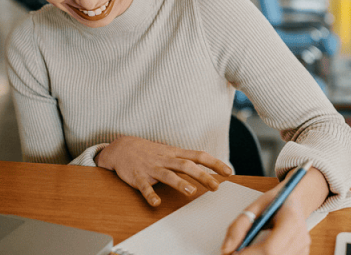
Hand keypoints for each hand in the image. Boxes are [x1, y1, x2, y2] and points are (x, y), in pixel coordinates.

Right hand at [95, 135, 232, 205]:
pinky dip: (150, 194)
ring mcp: (152, 168)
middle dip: (202, 175)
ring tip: (190, 192)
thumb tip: (206, 167)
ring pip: (167, 174)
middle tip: (215, 186)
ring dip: (179, 183)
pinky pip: (144, 186)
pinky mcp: (138, 177)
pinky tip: (156, 202)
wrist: (122, 147)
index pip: (199, 156)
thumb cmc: (149, 151)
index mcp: (175, 153)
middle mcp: (165, 159)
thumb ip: (186, 159)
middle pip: (186, 166)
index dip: (214, 163)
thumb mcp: (169, 151)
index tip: (228, 172)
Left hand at [220, 193, 309, 254]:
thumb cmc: (276, 203)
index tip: (234, 254)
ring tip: (247, 250)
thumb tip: (227, 249)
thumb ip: (239, 225)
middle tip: (236, 253)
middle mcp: (301, 237)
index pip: (269, 248)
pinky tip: (259, 252)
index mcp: (291, 220)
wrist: (296, 202)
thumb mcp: (255, 206)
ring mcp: (303, 249)